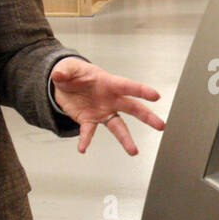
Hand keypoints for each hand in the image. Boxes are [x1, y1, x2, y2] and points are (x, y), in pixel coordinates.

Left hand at [50, 57, 165, 154]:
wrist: (64, 85)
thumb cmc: (74, 74)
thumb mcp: (67, 68)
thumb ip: (63, 71)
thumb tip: (58, 75)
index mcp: (109, 83)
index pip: (128, 86)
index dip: (141, 91)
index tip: (155, 96)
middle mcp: (110, 99)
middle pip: (133, 108)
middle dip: (147, 117)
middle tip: (160, 125)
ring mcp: (103, 111)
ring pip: (118, 126)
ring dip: (126, 138)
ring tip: (133, 151)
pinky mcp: (90, 120)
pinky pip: (90, 132)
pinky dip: (86, 140)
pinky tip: (82, 148)